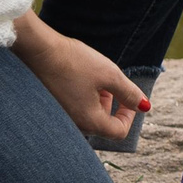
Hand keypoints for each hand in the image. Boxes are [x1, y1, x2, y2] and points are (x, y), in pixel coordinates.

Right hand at [12, 11, 148, 140]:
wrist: (38, 51)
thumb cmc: (74, 61)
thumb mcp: (109, 74)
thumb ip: (129, 92)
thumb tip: (145, 106)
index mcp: (89, 122)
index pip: (118, 132)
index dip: (129, 115)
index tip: (128, 96)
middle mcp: (73, 125)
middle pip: (103, 123)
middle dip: (112, 104)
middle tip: (109, 80)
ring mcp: (60, 117)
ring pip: (88, 115)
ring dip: (97, 99)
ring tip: (93, 75)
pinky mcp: (51, 107)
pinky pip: (73, 109)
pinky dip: (82, 97)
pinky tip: (78, 77)